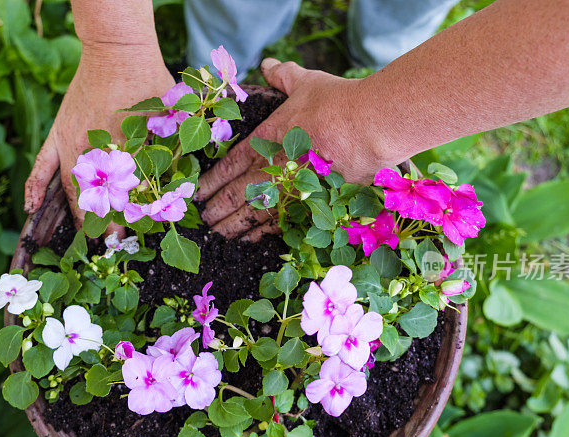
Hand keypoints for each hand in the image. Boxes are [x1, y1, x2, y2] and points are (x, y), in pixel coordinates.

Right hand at [24, 45, 173, 227]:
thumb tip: (170, 185)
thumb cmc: (149, 81)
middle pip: (96, 198)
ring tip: (84, 237)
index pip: (124, 195)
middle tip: (109, 245)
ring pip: (71, 189)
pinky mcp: (57, 134)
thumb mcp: (168, 118)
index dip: (126, 220)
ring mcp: (71, 144)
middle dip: (102, 225)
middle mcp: (93, 151)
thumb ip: (167, 150)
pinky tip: (31, 209)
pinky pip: (41, 166)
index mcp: (123, 148)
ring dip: (77, 215)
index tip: (128, 238)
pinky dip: (35, 187)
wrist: (117, 51)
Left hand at [196, 58, 402, 240]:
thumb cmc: (338, 102)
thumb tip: (268, 65)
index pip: (231, 163)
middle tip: (201, 219)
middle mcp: (274, 166)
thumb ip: (283, 76)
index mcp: (268, 138)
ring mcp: (291, 187)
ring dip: (232, 225)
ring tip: (217, 234)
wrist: (371, 125)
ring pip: (253, 212)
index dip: (212, 179)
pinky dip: (261, 233)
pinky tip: (248, 239)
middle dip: (216, 208)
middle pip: (236, 193)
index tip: (197, 191)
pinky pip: (280, 223)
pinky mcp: (312, 203)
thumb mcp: (306, 82)